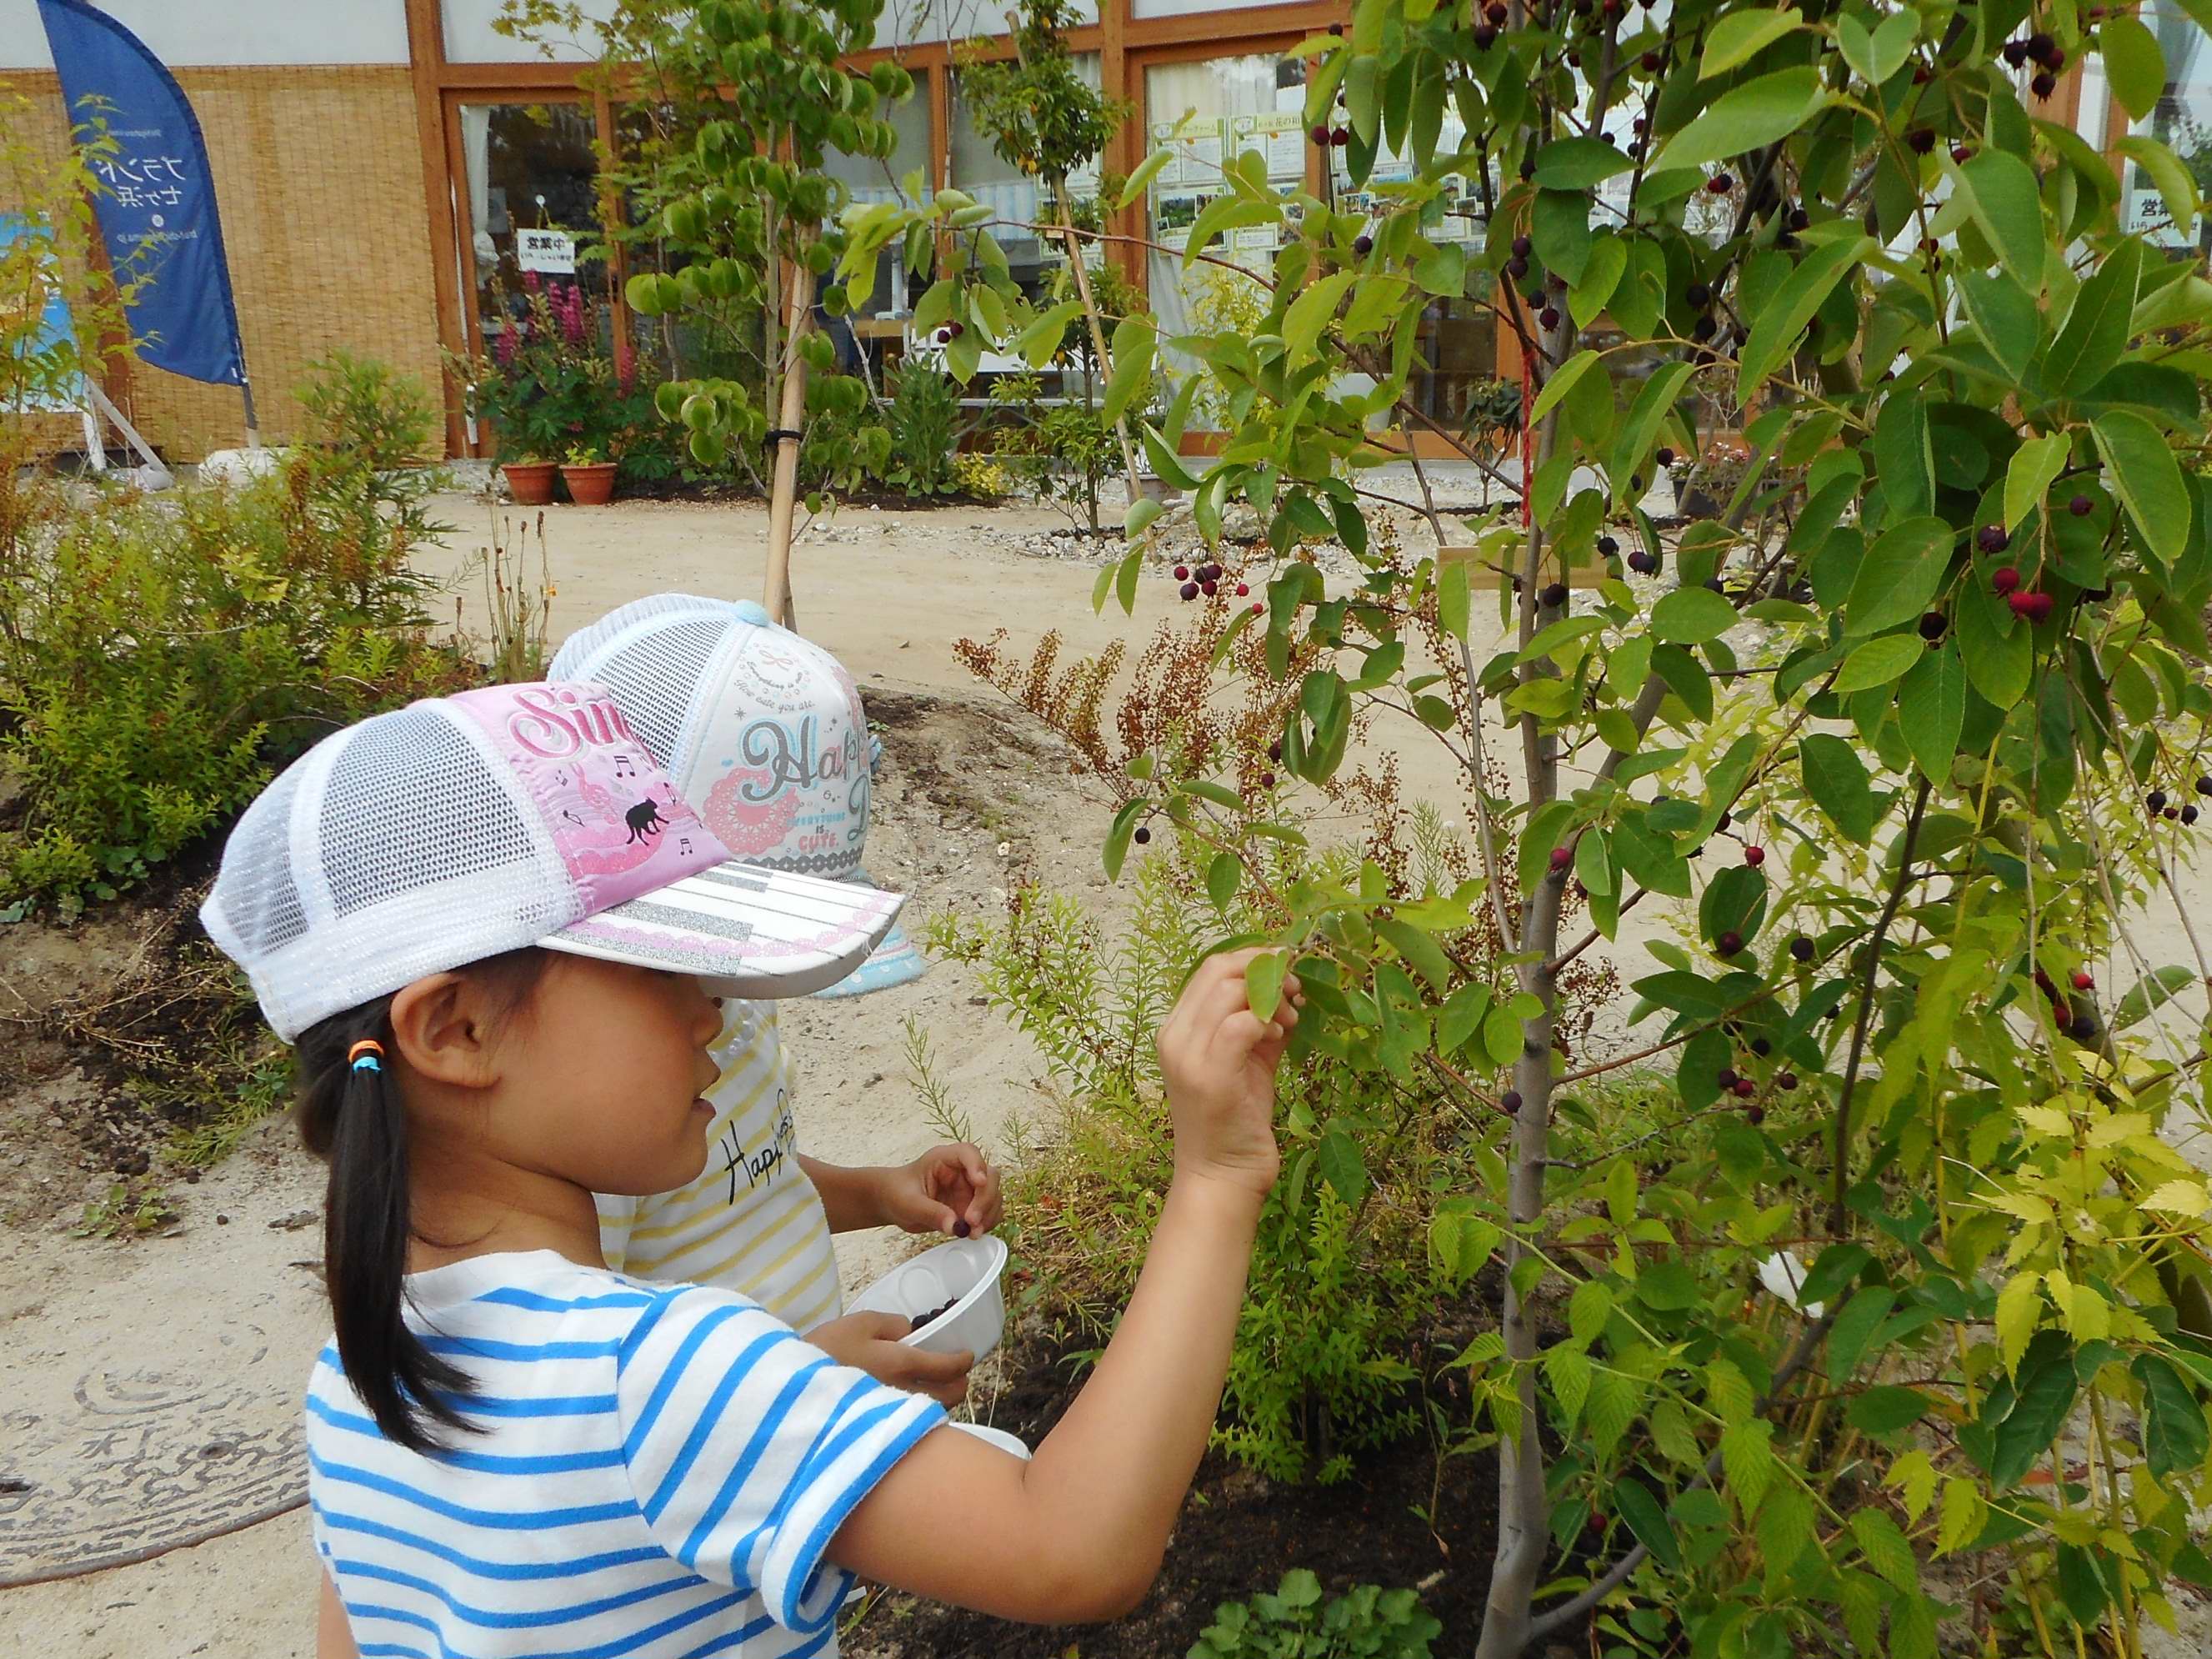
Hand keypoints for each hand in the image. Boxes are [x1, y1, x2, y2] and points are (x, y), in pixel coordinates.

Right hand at [808, 1311, 973, 1406]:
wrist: (793, 1391)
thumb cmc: (825, 1351)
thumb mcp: (858, 1323)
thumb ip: (892, 1325)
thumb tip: (911, 1332)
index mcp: (902, 1364)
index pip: (949, 1368)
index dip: (963, 1360)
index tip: (965, 1355)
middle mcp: (904, 1395)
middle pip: (951, 1398)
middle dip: (959, 1383)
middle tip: (952, 1371)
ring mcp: (893, 1416)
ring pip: (934, 1413)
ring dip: (940, 1399)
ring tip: (930, 1385)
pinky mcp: (880, 1428)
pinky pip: (912, 1421)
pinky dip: (919, 1411)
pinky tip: (906, 1400)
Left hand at [876, 1143, 1002, 1237]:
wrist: (891, 1204)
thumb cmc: (897, 1193)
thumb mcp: (908, 1203)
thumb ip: (931, 1212)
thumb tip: (955, 1226)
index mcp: (944, 1159)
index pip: (968, 1153)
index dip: (977, 1165)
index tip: (979, 1182)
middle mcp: (962, 1172)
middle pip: (989, 1177)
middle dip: (985, 1200)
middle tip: (971, 1221)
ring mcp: (969, 1189)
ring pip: (993, 1196)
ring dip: (988, 1215)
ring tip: (971, 1233)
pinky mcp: (971, 1206)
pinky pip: (989, 1213)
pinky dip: (986, 1224)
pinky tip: (972, 1233)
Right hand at [1156, 948, 1301, 1198]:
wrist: (1221, 1178)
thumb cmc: (1235, 1122)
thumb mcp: (1248, 1062)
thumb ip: (1260, 1026)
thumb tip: (1288, 993)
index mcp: (1177, 1029)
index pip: (1210, 969)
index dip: (1252, 959)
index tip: (1286, 970)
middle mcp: (1174, 1036)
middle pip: (1219, 970)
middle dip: (1264, 969)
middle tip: (1295, 988)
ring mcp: (1187, 1055)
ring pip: (1229, 990)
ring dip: (1271, 995)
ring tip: (1290, 1018)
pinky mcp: (1210, 1074)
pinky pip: (1240, 1024)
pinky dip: (1267, 1021)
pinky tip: (1279, 1037)